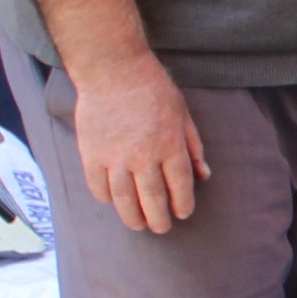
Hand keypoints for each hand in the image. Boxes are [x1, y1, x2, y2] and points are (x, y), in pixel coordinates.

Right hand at [72, 50, 207, 234]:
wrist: (113, 69)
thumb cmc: (153, 88)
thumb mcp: (183, 113)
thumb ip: (193, 146)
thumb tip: (205, 175)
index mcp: (170, 146)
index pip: (180, 187)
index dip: (182, 204)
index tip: (182, 213)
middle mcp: (144, 157)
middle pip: (153, 200)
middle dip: (159, 220)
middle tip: (161, 228)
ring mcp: (116, 158)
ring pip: (125, 201)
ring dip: (132, 217)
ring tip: (138, 225)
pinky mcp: (92, 155)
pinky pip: (99, 187)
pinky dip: (107, 198)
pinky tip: (113, 201)